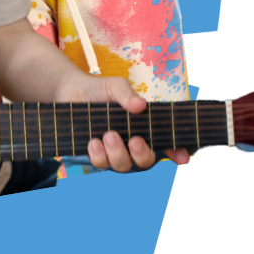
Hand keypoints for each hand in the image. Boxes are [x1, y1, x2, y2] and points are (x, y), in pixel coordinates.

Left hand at [56, 74, 193, 172]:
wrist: (69, 90)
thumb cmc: (99, 89)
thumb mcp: (115, 86)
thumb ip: (127, 94)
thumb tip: (140, 105)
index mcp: (144, 128)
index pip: (167, 144)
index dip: (179, 153)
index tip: (183, 157)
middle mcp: (131, 144)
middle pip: (146, 162)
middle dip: (143, 155)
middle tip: (134, 140)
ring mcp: (113, 151)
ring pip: (124, 166)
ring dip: (118, 154)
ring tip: (108, 135)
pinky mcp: (94, 154)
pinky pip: (100, 164)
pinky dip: (99, 155)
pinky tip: (93, 141)